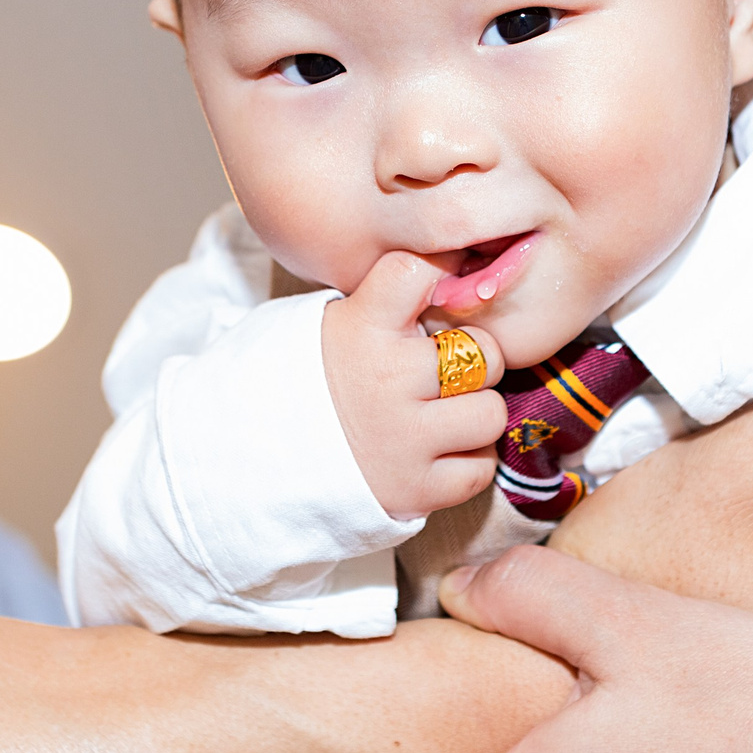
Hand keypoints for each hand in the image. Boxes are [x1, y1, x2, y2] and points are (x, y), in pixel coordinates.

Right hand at [324, 251, 508, 517]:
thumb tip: (466, 263)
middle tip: (440, 373)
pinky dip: (465, 462)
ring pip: (490, 413)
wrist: (262, 460)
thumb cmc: (318, 381)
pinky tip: (434, 452)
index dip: (443, 273)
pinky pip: (480, 468)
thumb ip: (395, 300)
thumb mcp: (340, 323)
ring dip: (473, 415)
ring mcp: (403, 438)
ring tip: (439, 415)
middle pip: (483, 351)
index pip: (425, 270)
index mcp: (362, 326)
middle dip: (471, 361)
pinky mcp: (415, 490)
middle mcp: (387, 379)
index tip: (444, 285)